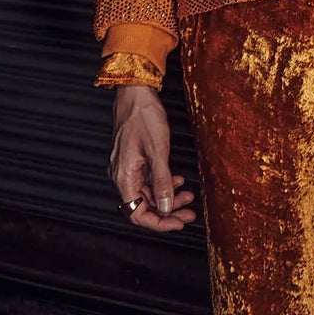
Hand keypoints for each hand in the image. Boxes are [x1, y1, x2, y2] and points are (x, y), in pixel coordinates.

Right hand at [109, 84, 195, 233]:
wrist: (136, 91)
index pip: (137, 214)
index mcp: (124, 177)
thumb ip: (162, 182)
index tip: (179, 223)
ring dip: (169, 196)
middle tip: (190, 212)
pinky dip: (165, 182)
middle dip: (168, 210)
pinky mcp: (135, 159)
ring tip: (190, 195)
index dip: (158, 222)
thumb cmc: (143, 116)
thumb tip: (165, 208)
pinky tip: (179, 179)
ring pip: (149, 192)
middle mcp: (122, 176)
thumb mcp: (158, 151)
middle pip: (144, 205)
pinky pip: (149, 179)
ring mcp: (128, 167)